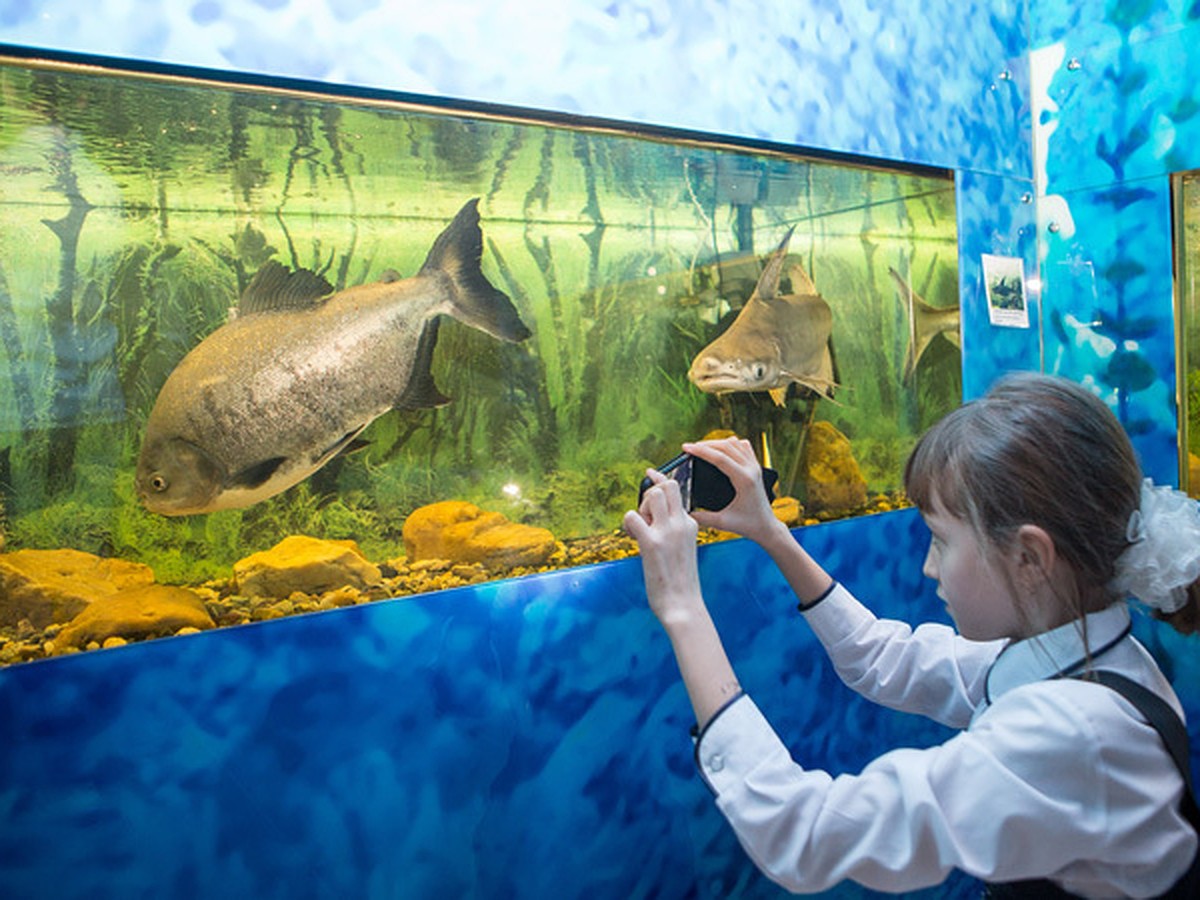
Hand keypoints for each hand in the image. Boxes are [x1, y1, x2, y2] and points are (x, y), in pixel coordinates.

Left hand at [623, 469, 703, 626]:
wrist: (684, 605)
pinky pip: (632, 517)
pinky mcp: (652, 543)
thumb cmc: (681, 581)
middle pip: (666, 486)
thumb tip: (653, 518)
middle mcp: (682, 524)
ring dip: (640, 509)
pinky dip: (627, 524)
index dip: (660, 480)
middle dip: (650, 495)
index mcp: (691, 524)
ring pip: (653, 496)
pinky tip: (633, 538)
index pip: (677, 492)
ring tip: (641, 529)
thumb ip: (674, 530)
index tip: (650, 473)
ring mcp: (668, 532)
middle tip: (645, 517)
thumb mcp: (684, 548)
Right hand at [683, 436, 782, 544]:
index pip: (720, 458)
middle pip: (726, 446)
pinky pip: (743, 447)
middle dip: (705, 444)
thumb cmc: (748, 525)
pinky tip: (721, 449)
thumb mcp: (723, 523)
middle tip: (689, 448)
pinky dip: (730, 444)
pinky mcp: (756, 467)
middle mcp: (752, 469)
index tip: (686, 448)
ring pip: (735, 443)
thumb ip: (702, 518)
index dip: (701, 451)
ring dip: (717, 443)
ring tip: (702, 447)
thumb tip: (685, 512)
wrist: (766, 526)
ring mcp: (755, 466)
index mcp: (744, 480)